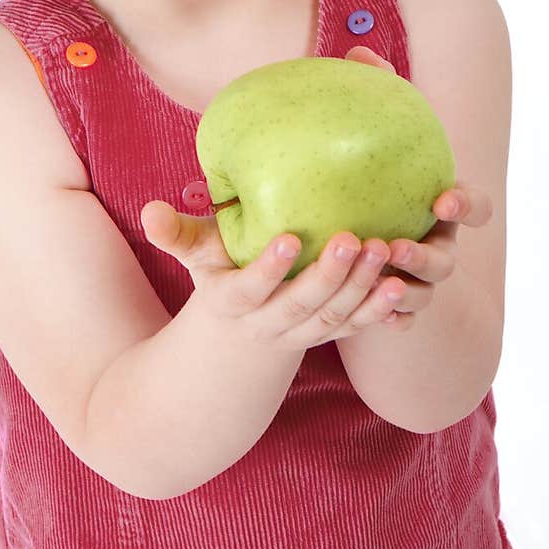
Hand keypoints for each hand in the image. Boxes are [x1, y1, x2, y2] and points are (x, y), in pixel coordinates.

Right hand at [140, 199, 404, 350]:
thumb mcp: (197, 257)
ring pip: (332, 318)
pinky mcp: (329, 333)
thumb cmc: (220, 275)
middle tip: (351, 239)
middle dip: (327, 275)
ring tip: (383, 252)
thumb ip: (176, 233)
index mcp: (232, 302)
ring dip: (360, 289)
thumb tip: (149, 211)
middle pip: (299, 305)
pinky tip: (399, 285)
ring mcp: (301, 333)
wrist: (241, 337)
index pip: (249, 290)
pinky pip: (355, 326)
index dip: (269, 270)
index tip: (290, 237)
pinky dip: (378, 310)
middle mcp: (267, 324)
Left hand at [345, 45, 493, 329]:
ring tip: (376, 280)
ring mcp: (419, 279)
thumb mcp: (372, 141)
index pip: (473, 206)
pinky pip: (398, 318)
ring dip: (405, 287)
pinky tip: (376, 318)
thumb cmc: (372, 175)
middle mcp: (439, 244)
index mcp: (441, 205)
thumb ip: (372, 97)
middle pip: (446, 258)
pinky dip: (392, 319)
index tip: (443, 195)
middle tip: (393, 244)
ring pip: (423, 291)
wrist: (357, 231)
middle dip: (425, 254)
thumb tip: (355, 52)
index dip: (467, 203)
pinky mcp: (394, 303)